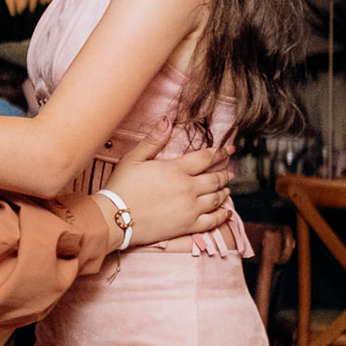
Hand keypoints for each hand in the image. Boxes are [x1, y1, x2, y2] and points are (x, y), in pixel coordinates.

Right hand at [100, 138, 233, 244]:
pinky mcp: (188, 225)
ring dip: (224, 191)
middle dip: (224, 173)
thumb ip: (153, 140)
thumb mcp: (132, 159)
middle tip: (230, 172)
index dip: (219, 152)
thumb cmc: (121, 187)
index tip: (229, 149)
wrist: (115, 218)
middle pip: (215, 179)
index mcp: (176, 170)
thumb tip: (167, 121)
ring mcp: (190, 208)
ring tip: (227, 188)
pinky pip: (212, 220)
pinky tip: (226, 212)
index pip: (205, 158)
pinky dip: (222, 215)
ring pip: (216, 198)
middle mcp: (188, 188)